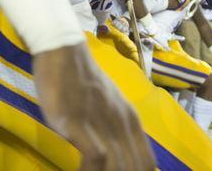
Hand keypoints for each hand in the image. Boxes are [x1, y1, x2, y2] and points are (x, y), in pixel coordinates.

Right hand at [34, 44, 155, 170]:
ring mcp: (102, 124)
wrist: (64, 53)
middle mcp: (122, 125)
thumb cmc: (82, 80)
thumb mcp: (108, 106)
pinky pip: (96, 159)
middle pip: (136, 170)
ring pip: (119, 168)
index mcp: (131, 122)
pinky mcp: (79, 123)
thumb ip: (114, 129)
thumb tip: (111, 157)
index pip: (147, 165)